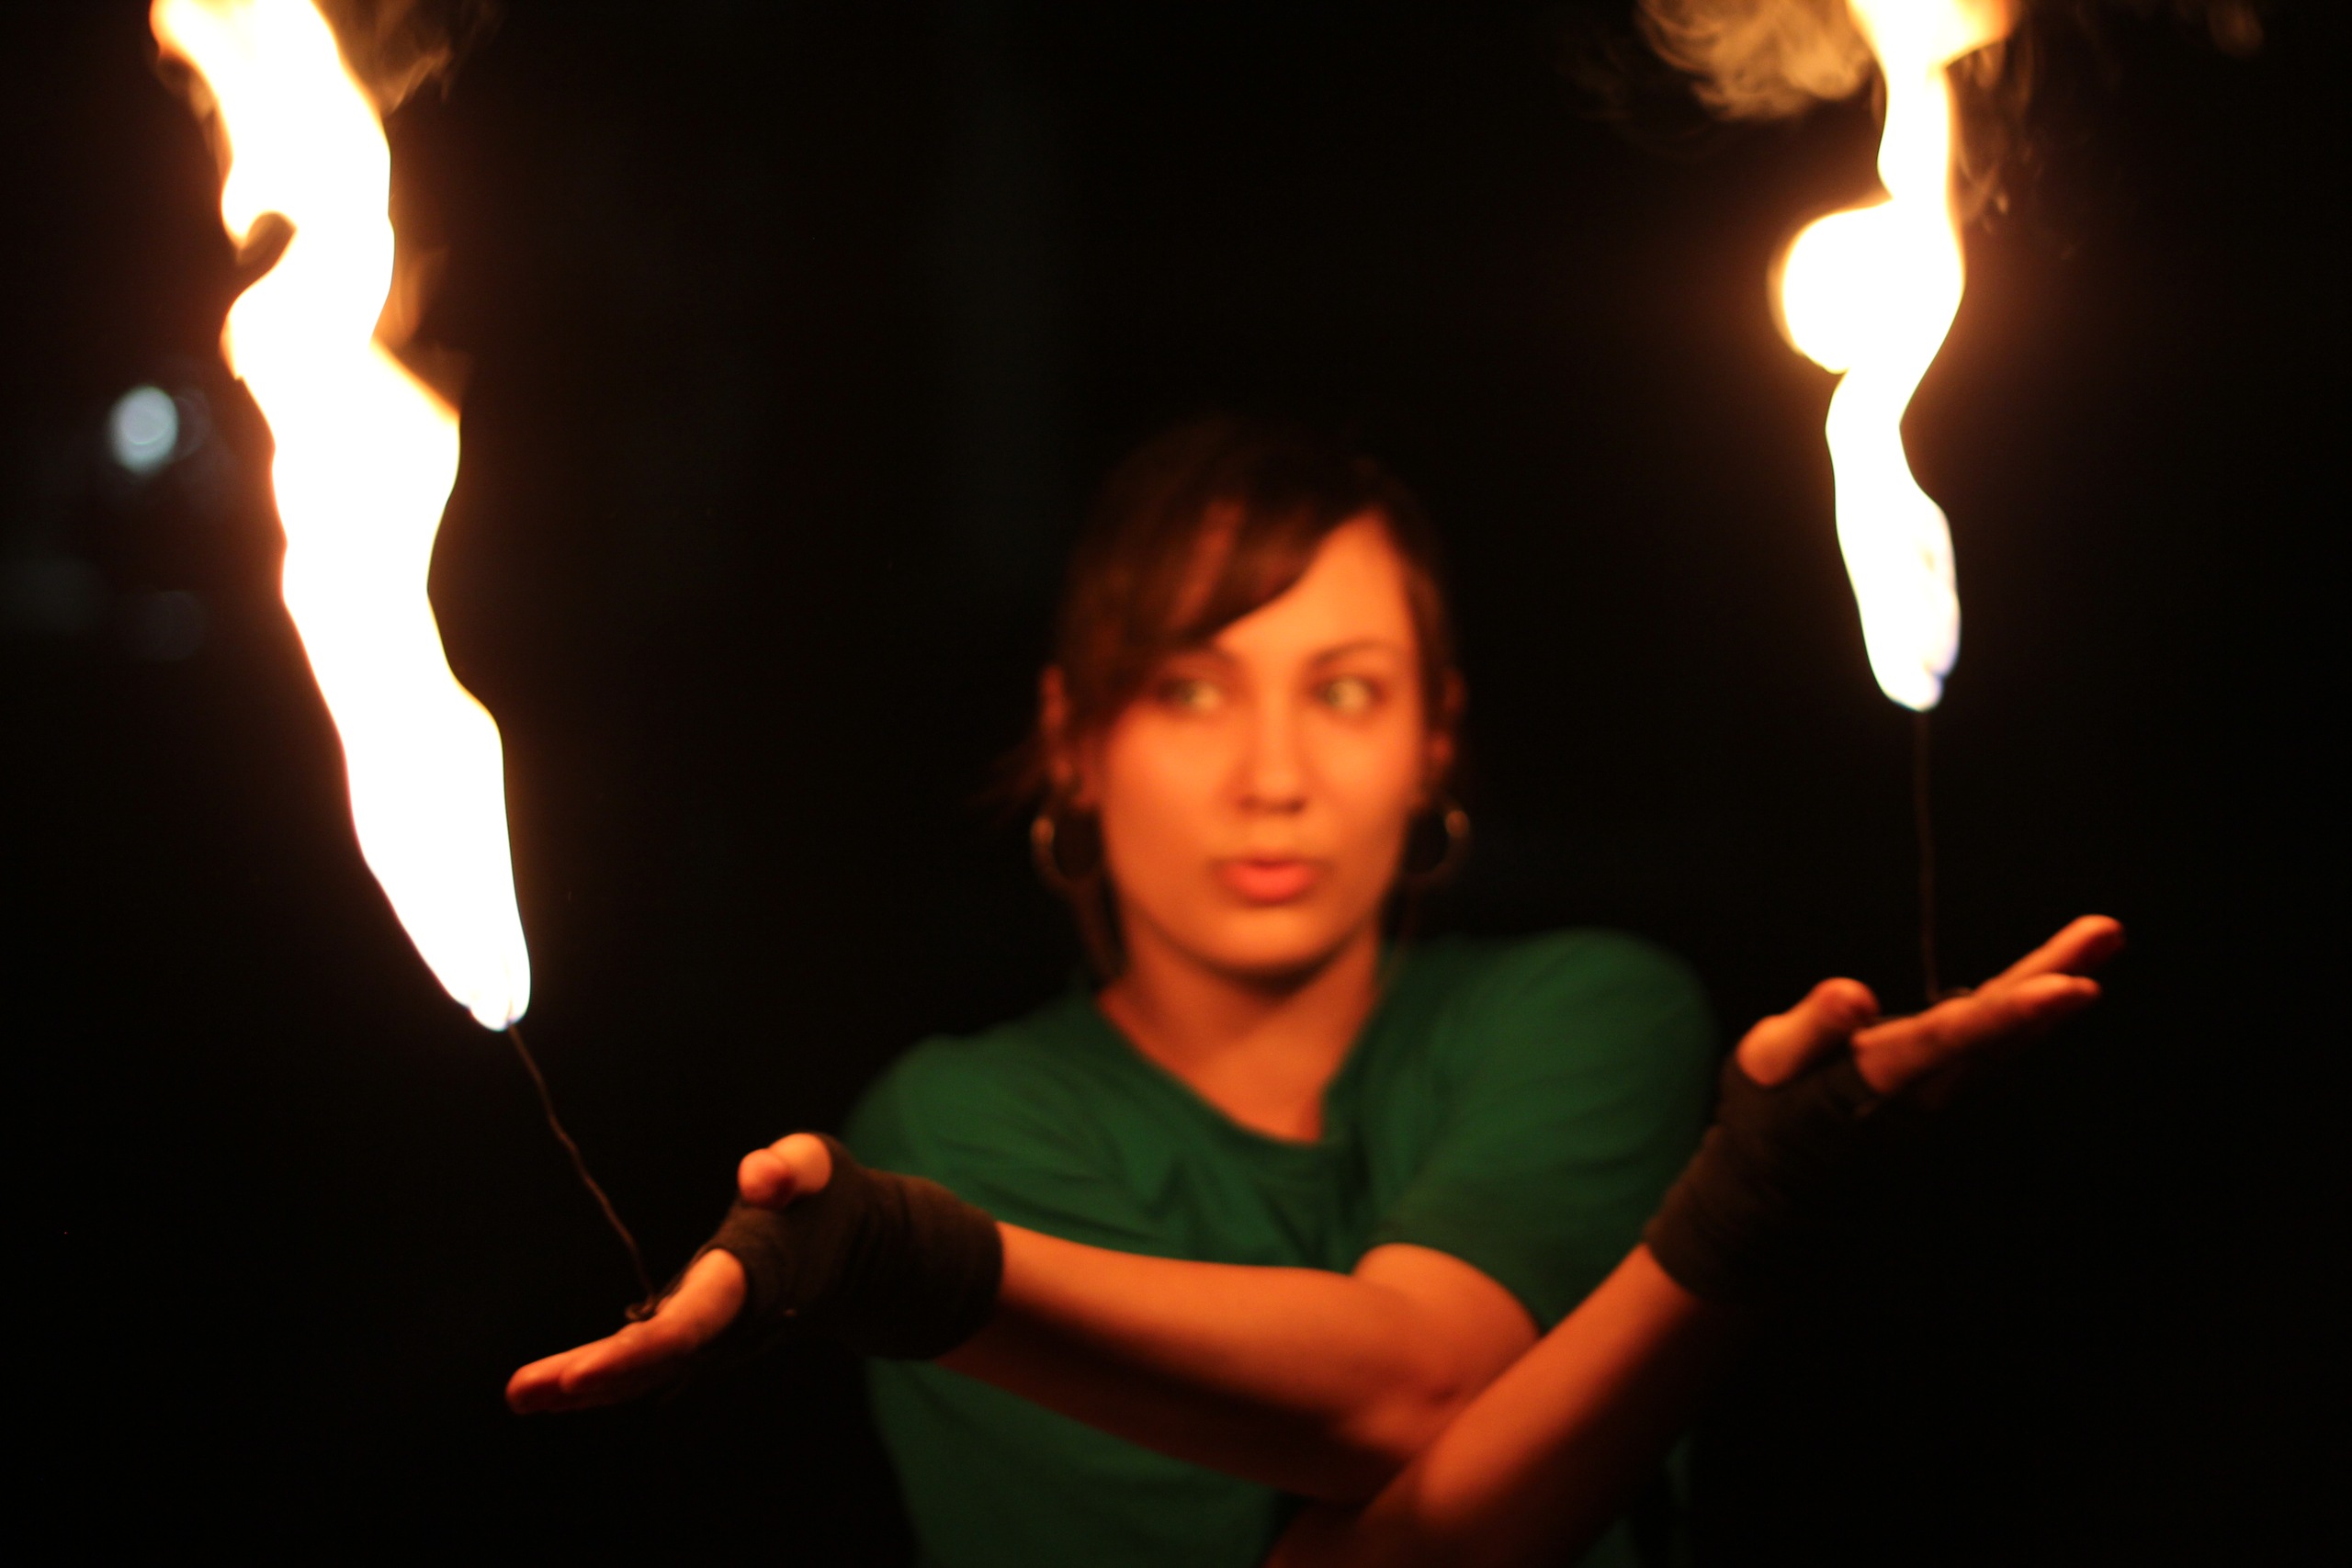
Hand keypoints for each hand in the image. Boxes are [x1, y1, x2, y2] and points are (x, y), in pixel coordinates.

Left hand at [503, 1133, 836, 1414]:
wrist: (860, 1253)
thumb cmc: (826, 1198)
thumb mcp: (817, 1167)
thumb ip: (791, 1167)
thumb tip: (759, 1180)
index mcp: (750, 1283)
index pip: (688, 1325)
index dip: (634, 1352)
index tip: (578, 1373)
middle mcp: (728, 1325)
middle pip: (651, 1362)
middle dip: (586, 1379)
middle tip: (519, 1393)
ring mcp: (715, 1339)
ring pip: (644, 1372)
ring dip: (581, 1386)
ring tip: (521, 1395)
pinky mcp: (703, 1337)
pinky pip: (649, 1366)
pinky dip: (605, 1377)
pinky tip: (557, 1389)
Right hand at [1737, 914, 2123, 1095]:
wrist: (1785, 1178)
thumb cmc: (1771, 1111)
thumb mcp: (1766, 1068)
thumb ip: (1808, 1032)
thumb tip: (1853, 995)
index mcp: (1875, 1079)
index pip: (1947, 1041)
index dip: (2005, 1014)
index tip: (2063, 985)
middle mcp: (1927, 1089)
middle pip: (1998, 1032)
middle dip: (2052, 983)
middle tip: (2106, 933)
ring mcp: (1948, 1091)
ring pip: (2011, 1037)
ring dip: (2056, 981)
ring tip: (2104, 934)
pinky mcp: (1952, 1083)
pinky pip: (2003, 1042)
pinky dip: (2036, 1006)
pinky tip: (2063, 973)